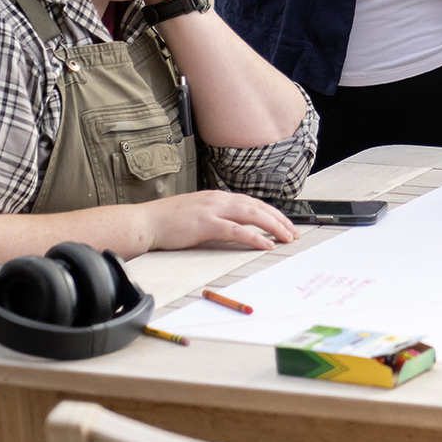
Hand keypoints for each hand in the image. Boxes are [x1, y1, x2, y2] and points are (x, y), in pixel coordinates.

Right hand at [145, 190, 298, 251]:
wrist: (147, 222)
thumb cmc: (169, 221)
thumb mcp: (198, 214)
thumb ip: (217, 217)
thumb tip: (236, 227)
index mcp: (218, 197)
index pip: (252, 202)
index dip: (272, 213)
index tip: (286, 224)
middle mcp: (218, 199)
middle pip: (257, 206)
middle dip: (279, 219)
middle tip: (294, 232)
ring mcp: (212, 209)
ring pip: (251, 214)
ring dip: (273, 226)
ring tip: (287, 237)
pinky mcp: (205, 223)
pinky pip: (236, 230)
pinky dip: (254, 236)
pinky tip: (265, 243)